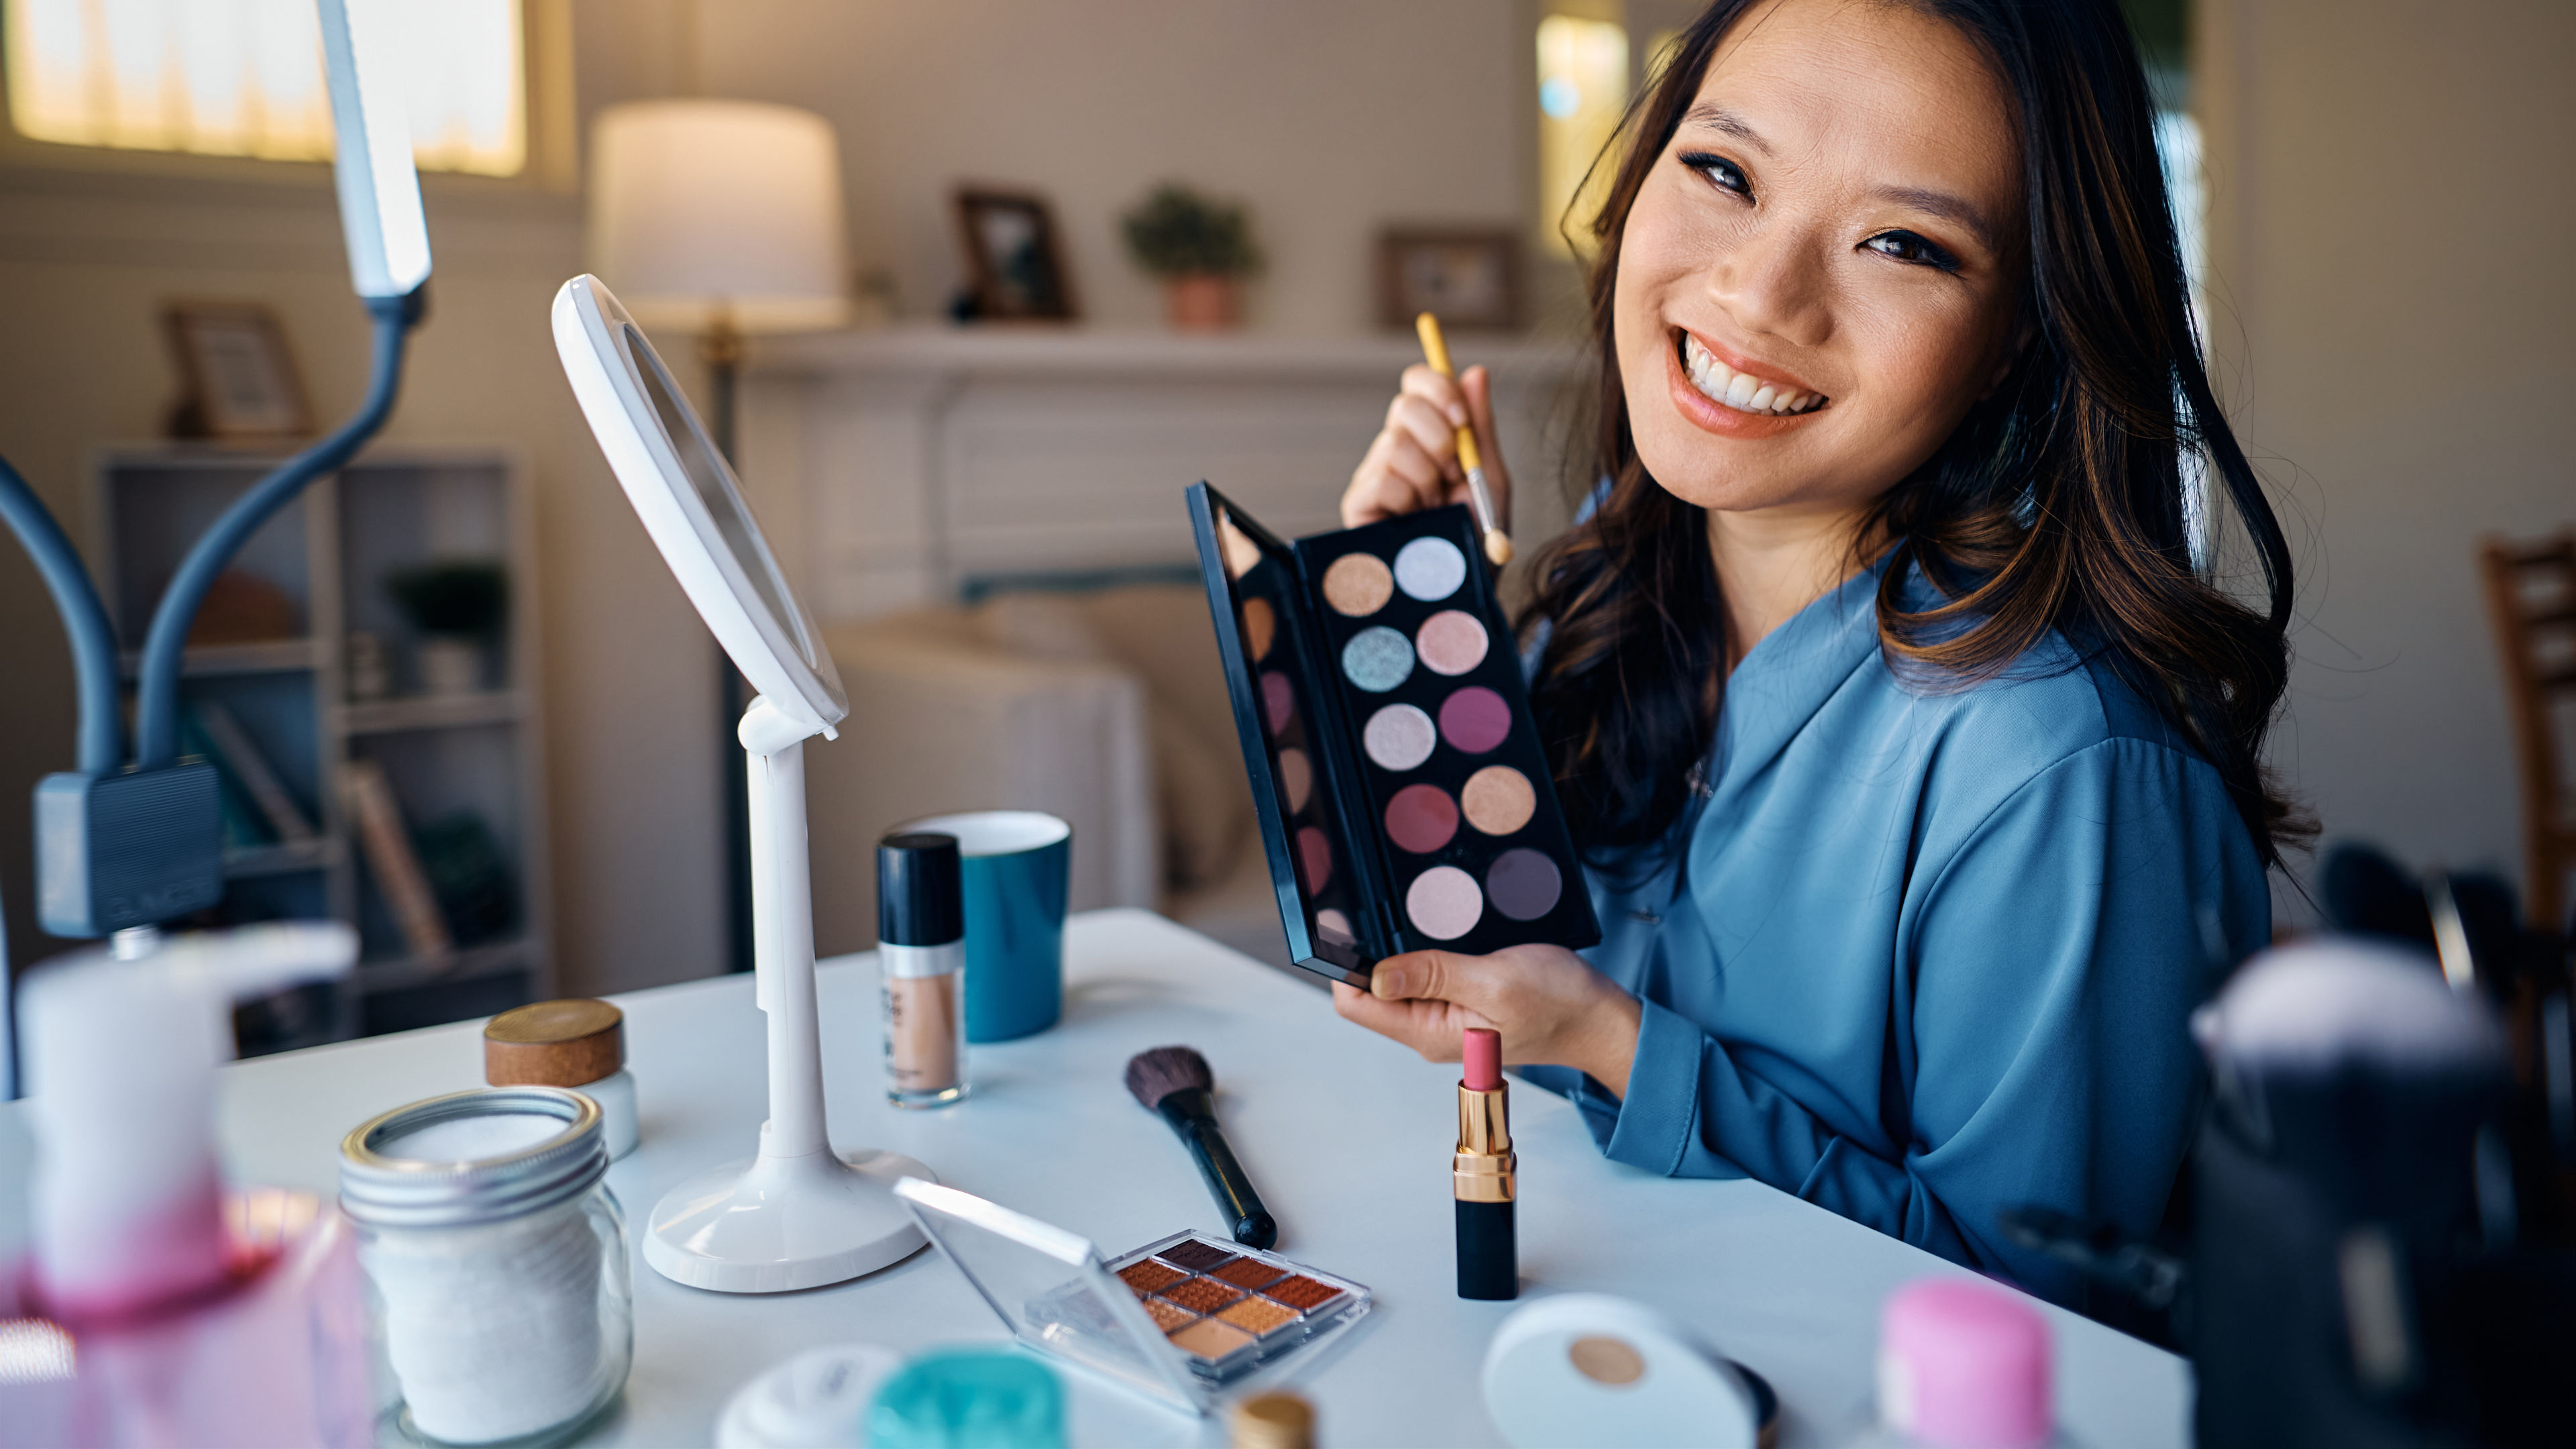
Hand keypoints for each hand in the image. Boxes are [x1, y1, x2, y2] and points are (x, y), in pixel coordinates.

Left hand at [1331, 943, 1641, 1098]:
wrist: (1601, 1019)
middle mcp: (1428, 1029)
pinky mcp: (1458, 1002)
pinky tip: (1443, 930)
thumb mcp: (1495, 981)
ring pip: (1398, 977)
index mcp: (1429, 1032)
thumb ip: (1434, 975)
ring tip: (1419, 916)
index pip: (1356, 1003)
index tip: (1351, 922)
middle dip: (1374, 949)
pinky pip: (1425, 975)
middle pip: (1371, 989)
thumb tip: (1377, 975)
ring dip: (1402, 947)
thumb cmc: (1561, 1005)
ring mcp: (1442, 1016)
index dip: (1346, 963)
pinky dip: (1427, 950)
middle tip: (1388, 907)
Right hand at [1342, 364, 1512, 528]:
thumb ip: (1480, 425)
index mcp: (1427, 435)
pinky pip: (1383, 481)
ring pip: (1396, 446)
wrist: (1467, 582)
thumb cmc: (1478, 534)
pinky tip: (1413, 522)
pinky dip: (1407, 501)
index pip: (1417, 384)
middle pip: (1404, 406)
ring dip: (1428, 481)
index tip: (1462, 421)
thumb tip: (1474, 371)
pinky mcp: (1359, 504)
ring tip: (1434, 509)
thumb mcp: (1488, 475)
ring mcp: (1375, 475)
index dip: (1439, 389)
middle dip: (1441, 441)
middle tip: (1453, 477)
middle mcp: (1396, 449)